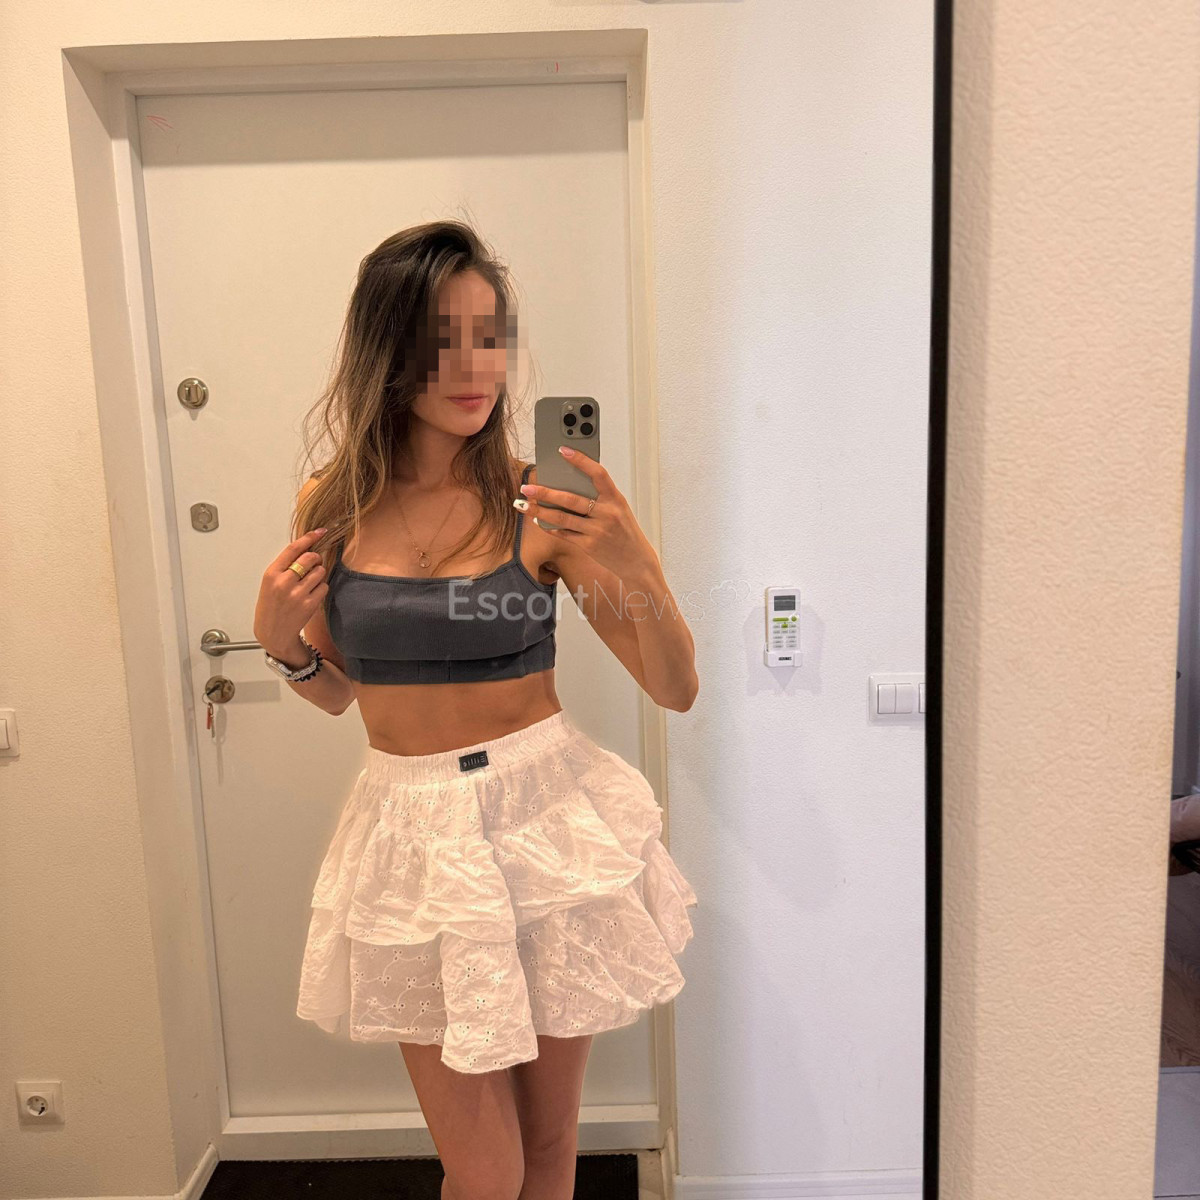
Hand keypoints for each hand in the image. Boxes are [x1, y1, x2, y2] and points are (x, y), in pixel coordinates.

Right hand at [253, 527, 328, 658]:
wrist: (273, 633)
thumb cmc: (271, 606)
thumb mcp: (270, 582)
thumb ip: (285, 566)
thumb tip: (306, 548)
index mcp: (271, 574)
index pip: (293, 549)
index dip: (309, 537)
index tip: (320, 531)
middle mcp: (284, 582)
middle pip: (310, 558)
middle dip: (315, 559)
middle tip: (312, 564)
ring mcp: (297, 594)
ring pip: (320, 571)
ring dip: (318, 574)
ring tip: (308, 584)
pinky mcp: (309, 605)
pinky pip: (324, 586)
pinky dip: (321, 588)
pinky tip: (311, 595)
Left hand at [517, 447, 656, 579]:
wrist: (636, 560)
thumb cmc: (624, 530)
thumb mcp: (618, 508)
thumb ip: (599, 496)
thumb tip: (568, 483)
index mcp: (615, 498)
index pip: (598, 474)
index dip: (580, 460)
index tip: (562, 450)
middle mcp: (607, 513)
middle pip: (571, 499)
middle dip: (545, 492)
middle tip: (527, 487)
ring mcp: (597, 531)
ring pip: (563, 518)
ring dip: (540, 511)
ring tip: (523, 504)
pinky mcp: (589, 546)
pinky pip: (565, 534)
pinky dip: (550, 527)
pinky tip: (539, 521)